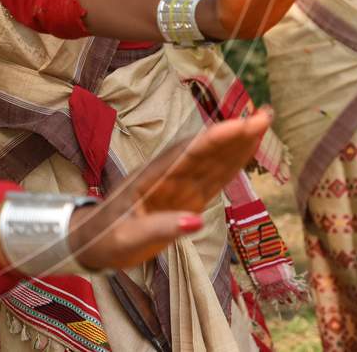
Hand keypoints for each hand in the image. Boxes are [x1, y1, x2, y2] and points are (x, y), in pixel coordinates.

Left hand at [68, 109, 271, 270]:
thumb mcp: (128, 238)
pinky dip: (231, 165)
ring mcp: (178, 186)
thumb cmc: (105, 239)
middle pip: (207, 152)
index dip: (217, 140)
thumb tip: (197, 220)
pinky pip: (212, 179)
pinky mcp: (185, 198)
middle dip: (235, 134)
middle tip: (265, 115)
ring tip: (262, 124)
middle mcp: (169, 176)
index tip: (241, 124)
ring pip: (213, 162)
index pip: (190, 155)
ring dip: (237, 144)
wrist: (91, 241)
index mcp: (153, 179)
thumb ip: (160, 228)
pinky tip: (246, 152)